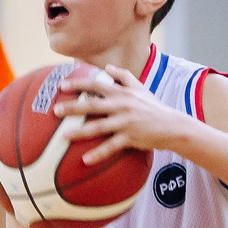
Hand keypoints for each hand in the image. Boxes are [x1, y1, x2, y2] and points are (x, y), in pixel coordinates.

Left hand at [57, 65, 191, 165]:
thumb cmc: (154, 107)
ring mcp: (125, 122)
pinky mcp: (130, 137)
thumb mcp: (141, 88)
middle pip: (92, 105)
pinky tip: (85, 160)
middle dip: (72, 107)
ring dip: (80, 131)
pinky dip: (98, 153)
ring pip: (98, 127)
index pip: (96, 84)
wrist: (171, 126)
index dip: (79, 84)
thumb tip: (107, 67)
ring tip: (64, 136)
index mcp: (121, 93)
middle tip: (56, 110)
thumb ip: (123, 76)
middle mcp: (121, 105)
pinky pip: (111, 147)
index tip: (62, 85)